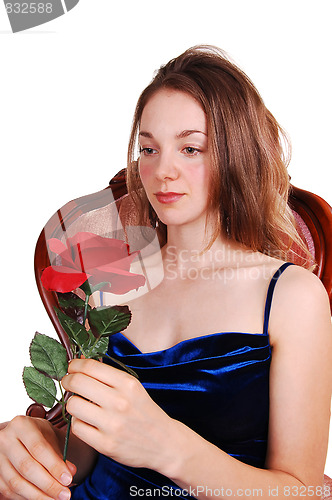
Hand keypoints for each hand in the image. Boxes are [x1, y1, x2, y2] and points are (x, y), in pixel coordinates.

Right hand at [0, 416, 75, 498]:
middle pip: (27, 467)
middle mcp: (5, 440)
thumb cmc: (39, 436)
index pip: (38, 448)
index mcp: (21, 425)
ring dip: (39, 495)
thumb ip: (60, 453)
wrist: (21, 438)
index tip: (68, 478)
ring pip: (17, 483)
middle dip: (48, 484)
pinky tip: (42, 498)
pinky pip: (10, 491)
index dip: (54, 466)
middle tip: (65, 494)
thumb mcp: (50, 437)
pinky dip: (27, 497)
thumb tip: (71, 472)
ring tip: (56, 499)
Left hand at [61, 358, 176, 473]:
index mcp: (127, 383)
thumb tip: (81, 362)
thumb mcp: (134, 387)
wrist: (164, 443)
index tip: (72, 367)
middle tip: (68, 383)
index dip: (75, 365)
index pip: (90, 366)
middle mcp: (120, 402)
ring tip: (80, 404)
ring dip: (72, 403)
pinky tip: (86, 421)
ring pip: (73, 405)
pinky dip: (78, 422)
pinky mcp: (105, 444)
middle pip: (77, 382)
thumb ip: (109, 376)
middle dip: (67, 381)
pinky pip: (77, 427)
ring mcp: (112, 424)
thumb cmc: (145, 412)